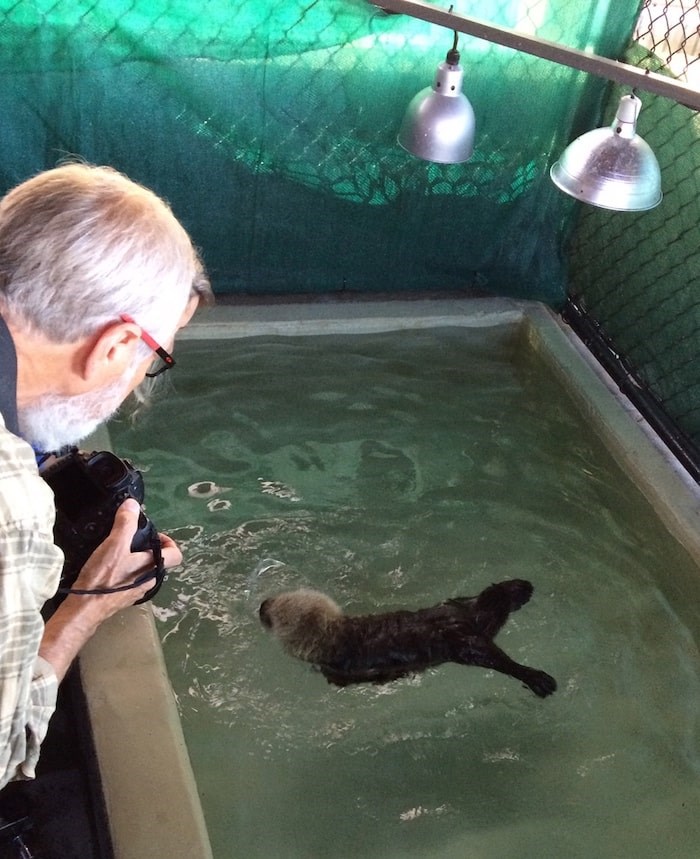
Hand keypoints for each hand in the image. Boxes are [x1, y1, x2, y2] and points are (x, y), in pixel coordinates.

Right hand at [40, 498, 181, 682]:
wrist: (83, 610)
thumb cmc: (103, 577)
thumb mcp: (114, 545)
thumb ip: (126, 524)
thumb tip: (133, 504)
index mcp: (154, 569)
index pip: (176, 555)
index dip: (168, 541)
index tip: (152, 534)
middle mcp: (148, 582)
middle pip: (158, 561)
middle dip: (147, 547)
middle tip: (130, 538)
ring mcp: (135, 592)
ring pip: (142, 570)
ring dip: (134, 558)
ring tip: (116, 548)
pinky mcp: (121, 597)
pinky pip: (128, 578)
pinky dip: (123, 568)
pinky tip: (106, 564)